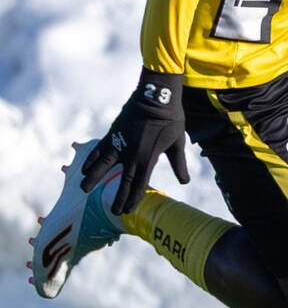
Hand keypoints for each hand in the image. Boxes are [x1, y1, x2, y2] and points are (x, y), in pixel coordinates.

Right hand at [82, 69, 189, 215]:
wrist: (156, 96)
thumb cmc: (171, 120)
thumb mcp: (178, 143)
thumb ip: (178, 164)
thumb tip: (184, 182)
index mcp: (147, 158)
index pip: (139, 184)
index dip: (132, 199)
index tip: (126, 210)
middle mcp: (130, 154)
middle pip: (121, 181)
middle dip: (116, 197)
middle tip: (111, 211)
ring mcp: (119, 144)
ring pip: (102, 166)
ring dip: (93, 178)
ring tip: (84, 189)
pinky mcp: (112, 133)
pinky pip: (98, 150)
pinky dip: (90, 159)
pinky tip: (83, 168)